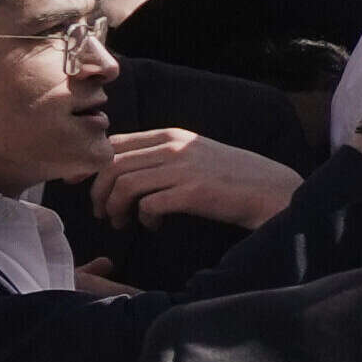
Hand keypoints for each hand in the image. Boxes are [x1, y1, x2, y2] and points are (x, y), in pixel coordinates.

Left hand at [92, 126, 298, 238]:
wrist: (275, 192)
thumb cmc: (236, 179)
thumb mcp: (198, 155)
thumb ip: (166, 156)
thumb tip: (127, 169)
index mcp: (172, 135)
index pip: (114, 142)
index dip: (92, 164)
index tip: (85, 184)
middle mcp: (174, 147)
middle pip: (111, 164)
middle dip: (97, 191)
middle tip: (100, 212)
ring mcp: (183, 169)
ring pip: (123, 185)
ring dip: (114, 208)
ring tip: (120, 223)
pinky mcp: (193, 192)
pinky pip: (148, 205)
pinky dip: (143, 219)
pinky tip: (153, 226)